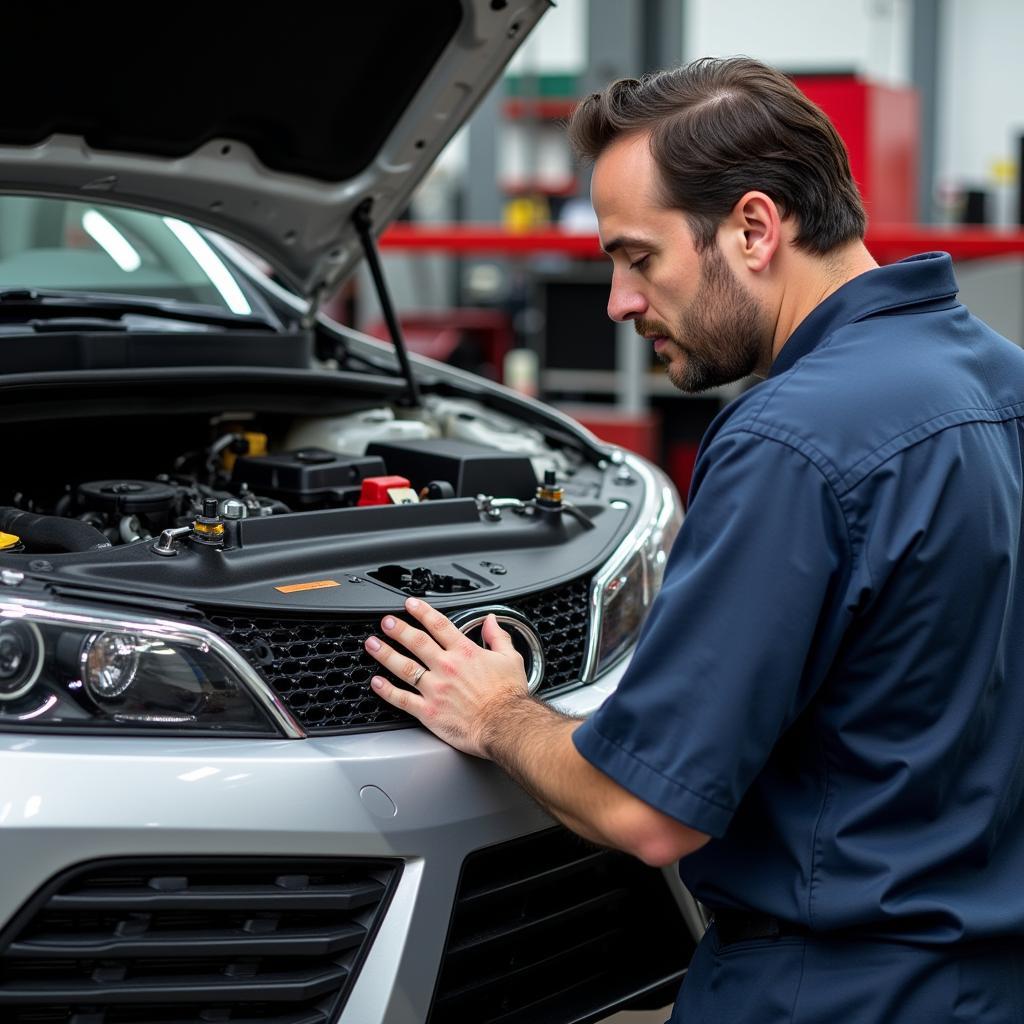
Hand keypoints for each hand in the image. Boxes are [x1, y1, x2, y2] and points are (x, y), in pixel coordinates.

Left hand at [364, 597, 529, 756]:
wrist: (506, 725)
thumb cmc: (509, 696)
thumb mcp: (510, 658)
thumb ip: (499, 636)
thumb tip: (491, 621)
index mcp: (464, 652)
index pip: (438, 625)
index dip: (422, 611)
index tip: (410, 604)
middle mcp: (446, 667)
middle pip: (416, 642)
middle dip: (398, 629)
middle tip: (385, 621)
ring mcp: (435, 689)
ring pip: (404, 667)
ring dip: (385, 654)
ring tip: (372, 644)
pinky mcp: (429, 711)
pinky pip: (403, 699)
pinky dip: (387, 691)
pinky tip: (376, 683)